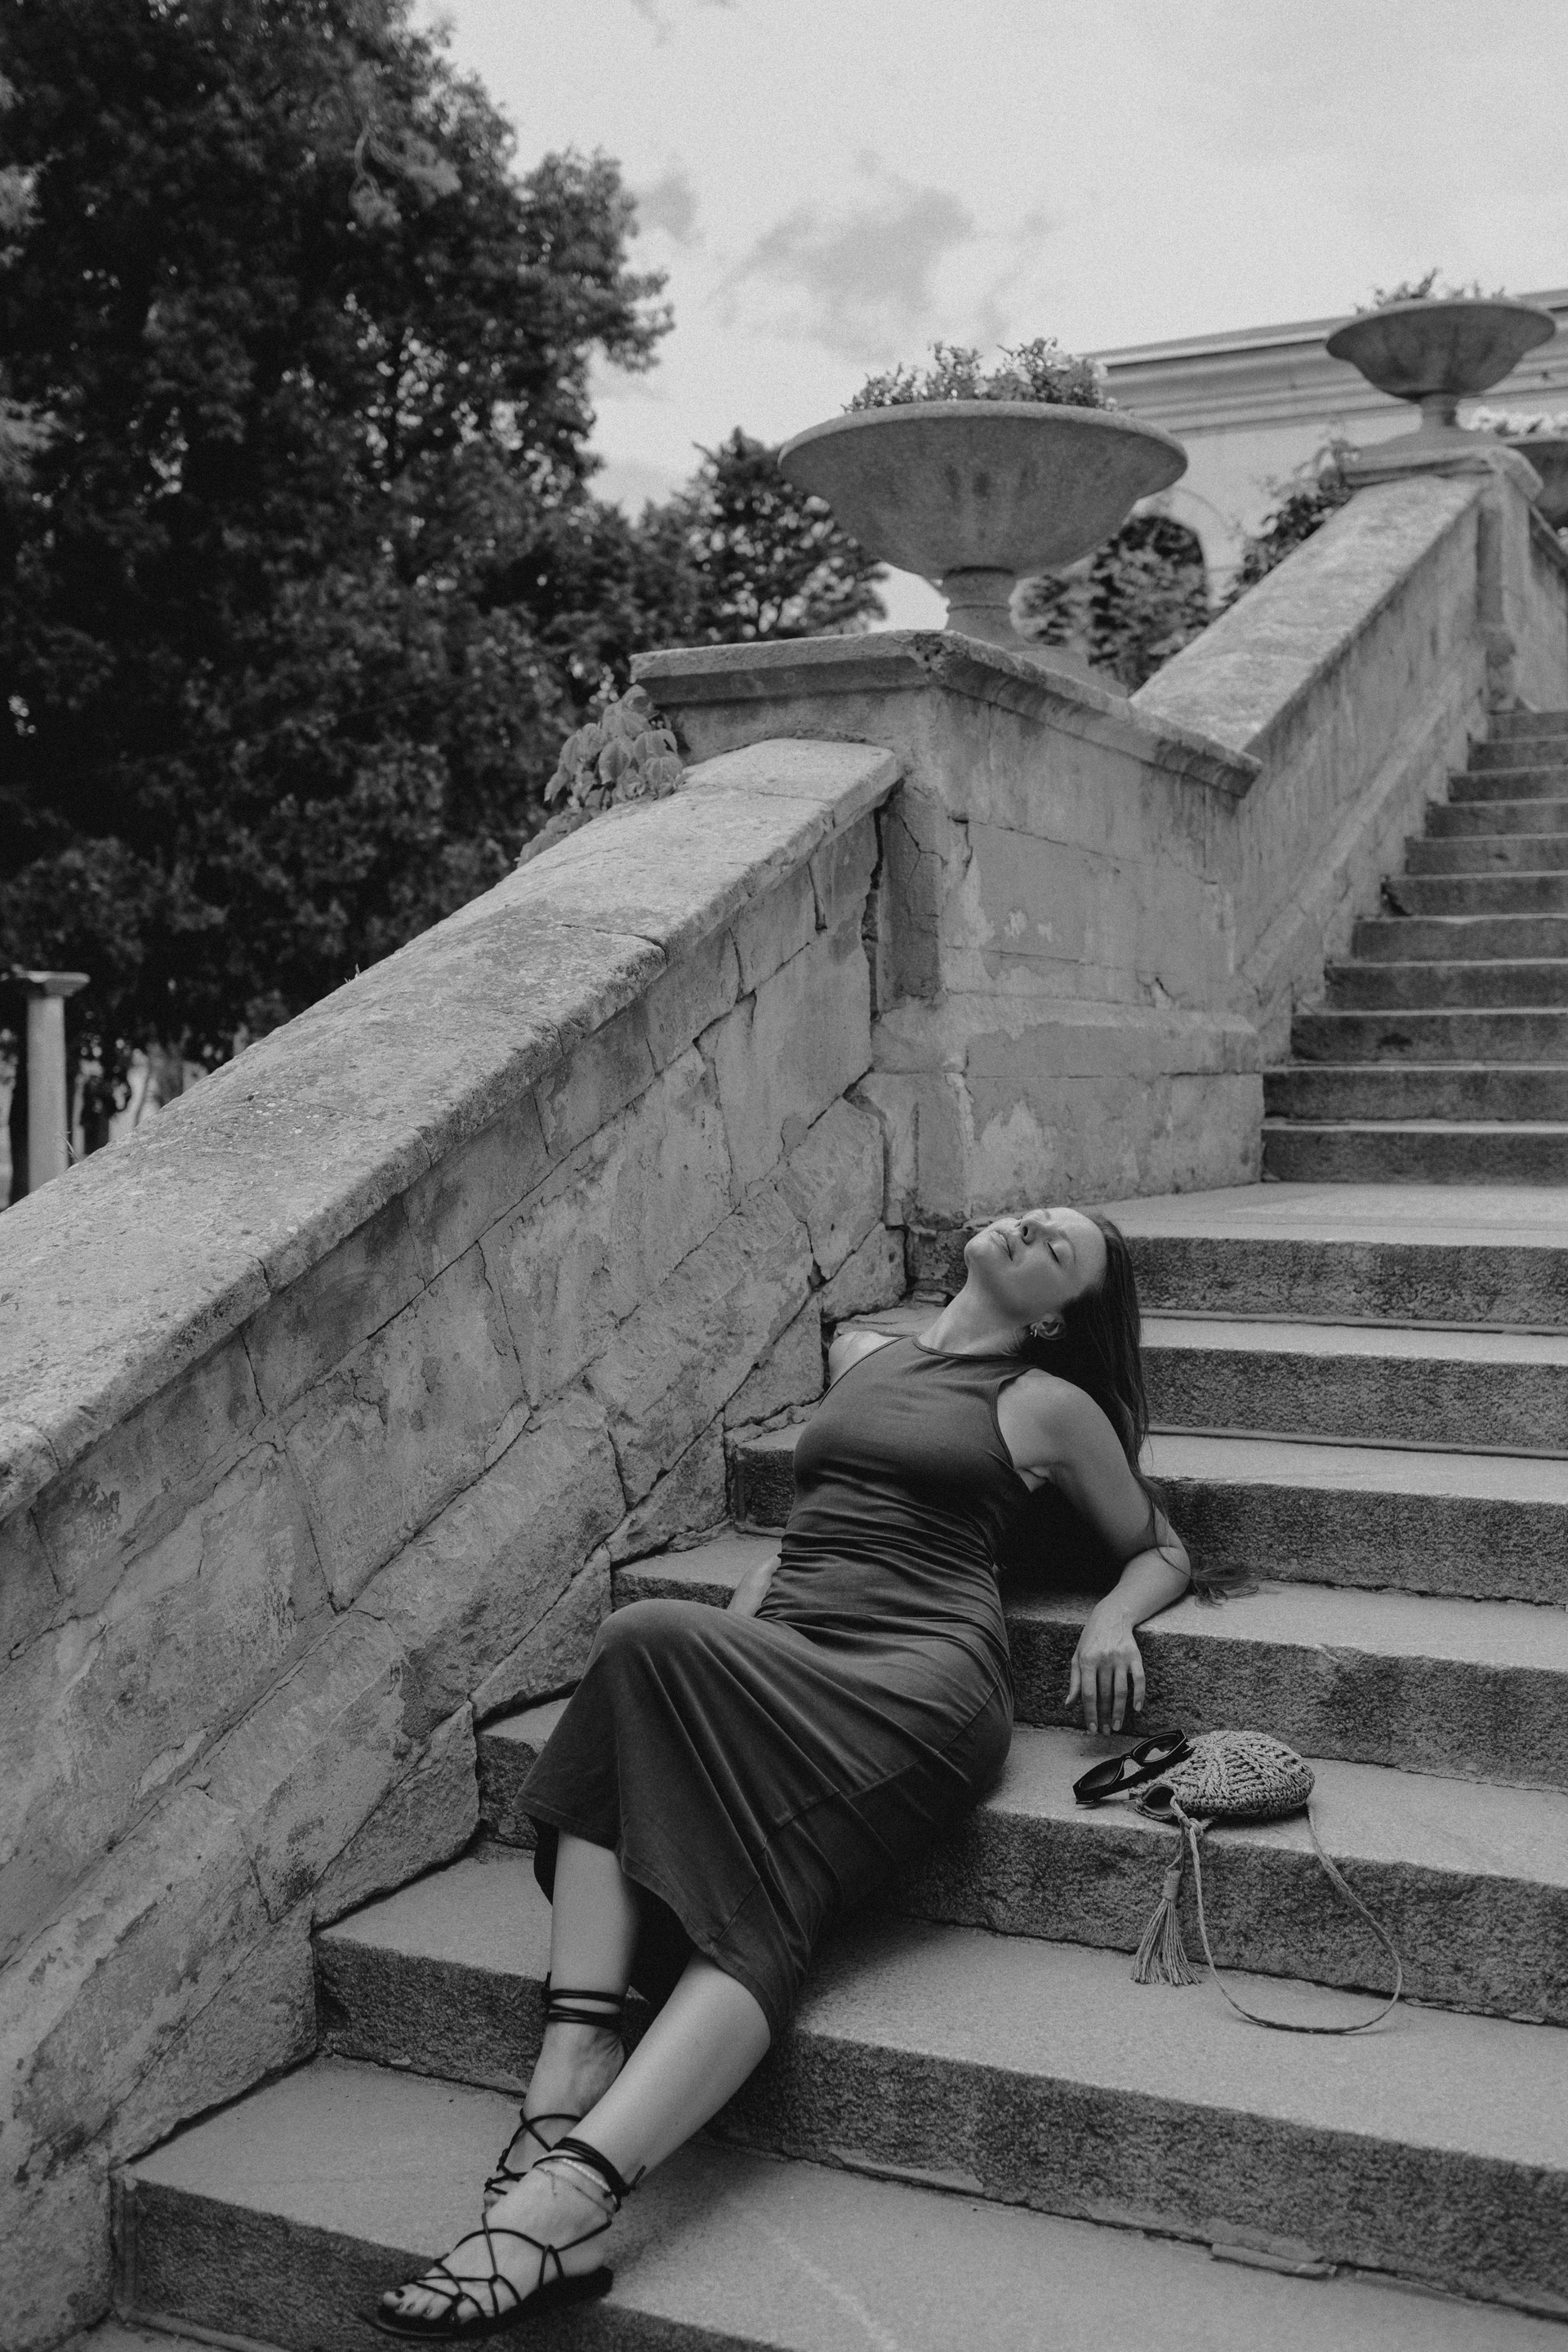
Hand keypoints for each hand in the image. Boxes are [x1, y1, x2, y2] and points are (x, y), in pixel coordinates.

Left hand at [1066, 1601, 1145, 1732]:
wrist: (1111, 1616)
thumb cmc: (1091, 1639)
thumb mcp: (1077, 1656)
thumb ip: (1074, 1681)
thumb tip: (1069, 1704)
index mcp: (1087, 1660)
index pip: (1088, 1693)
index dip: (1090, 1713)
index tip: (1092, 1728)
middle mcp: (1104, 1659)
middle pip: (1105, 1695)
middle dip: (1105, 1716)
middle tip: (1106, 1731)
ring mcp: (1121, 1658)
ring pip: (1121, 1691)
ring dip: (1120, 1711)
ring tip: (1117, 1725)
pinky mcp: (1135, 1656)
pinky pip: (1139, 1679)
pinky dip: (1139, 1695)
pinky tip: (1136, 1708)